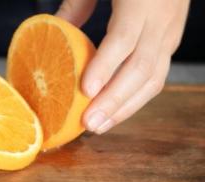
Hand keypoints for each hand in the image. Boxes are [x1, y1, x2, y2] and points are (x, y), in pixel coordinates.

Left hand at [56, 0, 189, 133]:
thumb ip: (78, 4)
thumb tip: (54, 30)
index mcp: (141, 2)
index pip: (122, 39)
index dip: (104, 67)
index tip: (84, 90)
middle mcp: (161, 21)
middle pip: (141, 69)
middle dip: (113, 101)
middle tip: (89, 123)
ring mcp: (170, 34)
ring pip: (154, 79)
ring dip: (126, 107)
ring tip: (99, 126)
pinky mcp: (171, 43)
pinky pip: (156, 77)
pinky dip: (135, 99)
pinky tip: (115, 112)